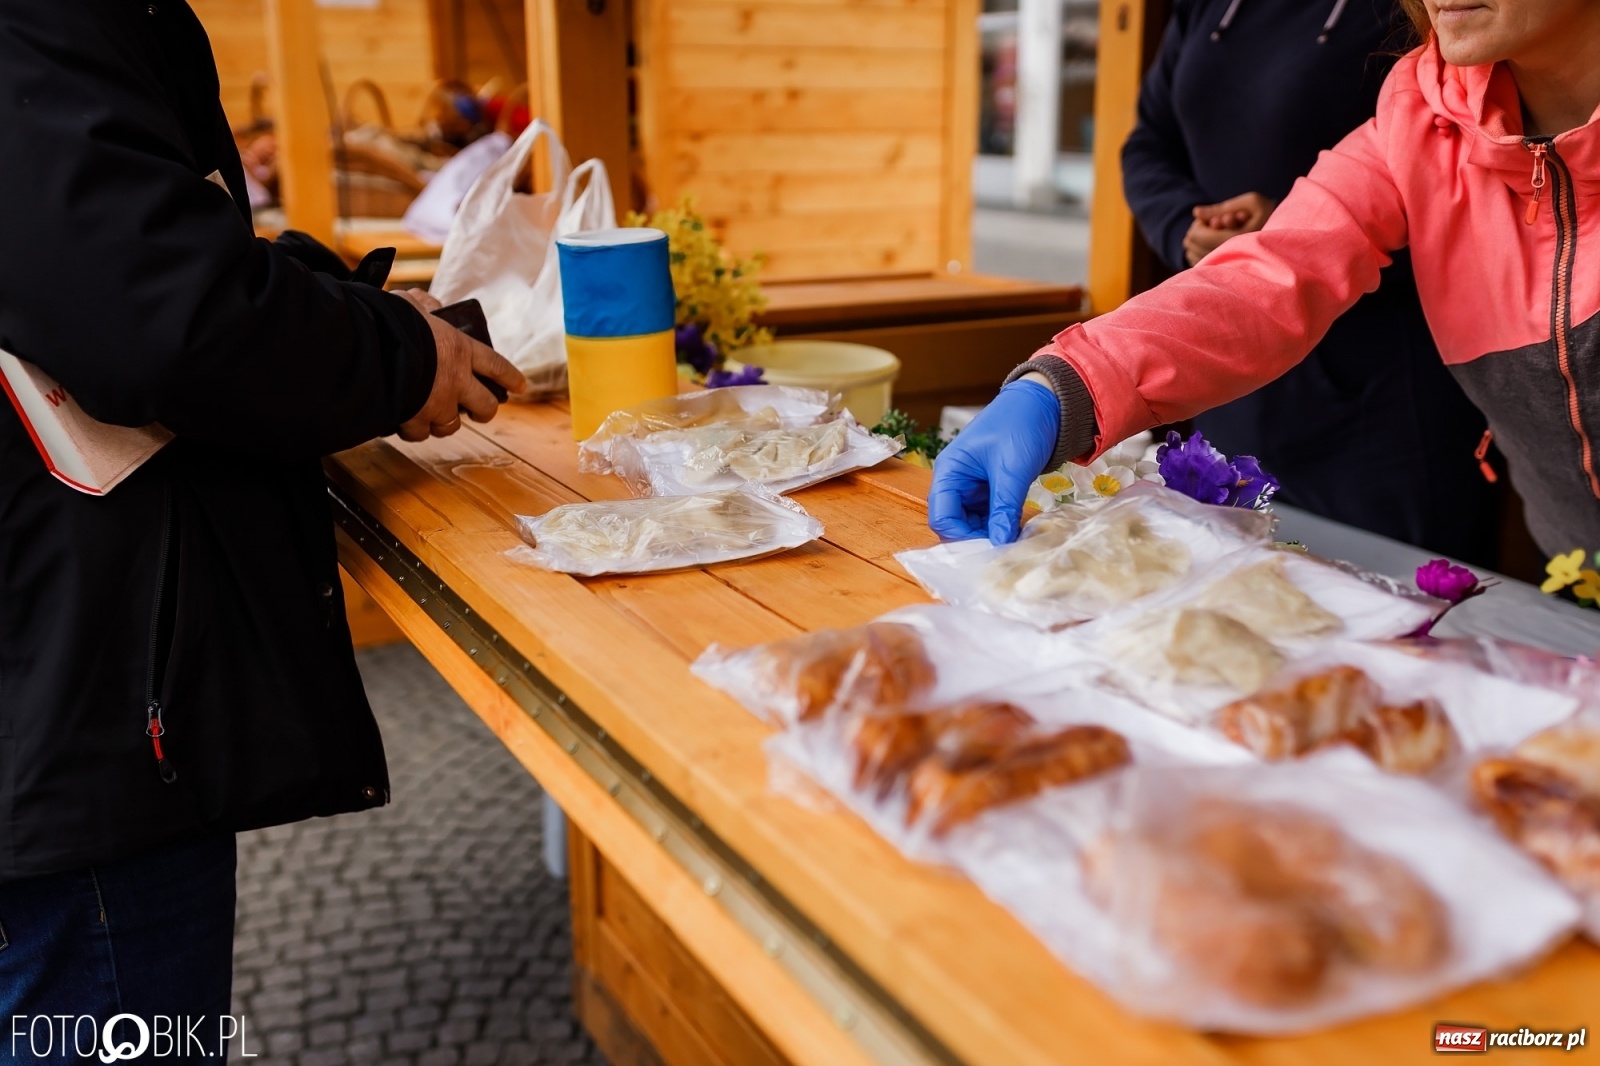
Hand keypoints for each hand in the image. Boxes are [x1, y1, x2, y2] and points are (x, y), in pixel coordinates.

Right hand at [397, 297, 524, 441]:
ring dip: (443, 422)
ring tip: (431, 416)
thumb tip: (430, 306)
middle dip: (484, 411)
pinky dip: (413, 429)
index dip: (510, 377)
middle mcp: (456, 381)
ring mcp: (438, 404)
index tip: (521, 386)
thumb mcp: (410, 304)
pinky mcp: (417, 420)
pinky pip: (419, 433)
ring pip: (450, 425)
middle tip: (478, 412)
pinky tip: (404, 421)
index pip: (496, 365)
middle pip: (486, 406)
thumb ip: (424, 306)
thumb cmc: (391, 322)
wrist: (371, 350)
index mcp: (460, 350)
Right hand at [927, 377, 1059, 543]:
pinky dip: (1000, 523)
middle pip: (954, 522)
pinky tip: (1016, 529)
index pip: (941, 516)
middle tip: (1002, 549)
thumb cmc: (1020, 426)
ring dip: (989, 532)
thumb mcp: (1012, 470)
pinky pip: (988, 514)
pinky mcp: (990, 488)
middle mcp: (955, 481)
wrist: (1044, 403)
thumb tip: (999, 544)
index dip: (960, 536)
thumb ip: (1003, 509)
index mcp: (949, 471)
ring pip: (972, 522)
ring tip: (1013, 539)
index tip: (987, 549)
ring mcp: (973, 485)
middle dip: (975, 537)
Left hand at [1184, 192, 1274, 265]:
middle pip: (1192, 245)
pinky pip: (1198, 260)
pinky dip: (1200, 249)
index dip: (1199, 224)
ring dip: (1200, 240)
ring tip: (1220, 231)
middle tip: (1216, 222)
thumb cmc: (1269, 213)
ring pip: (1193, 254)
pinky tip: (1218, 241)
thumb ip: (1221, 207)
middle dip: (1199, 230)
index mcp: (1236, 241)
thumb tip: (1195, 212)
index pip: (1197, 235)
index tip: (1215, 218)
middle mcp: (1229, 257)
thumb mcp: (1250, 202)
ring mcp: (1225, 266)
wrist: (1286, 235)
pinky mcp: (1224, 270)